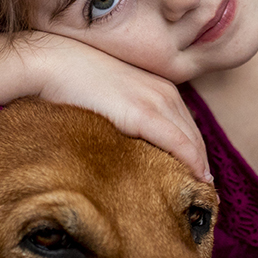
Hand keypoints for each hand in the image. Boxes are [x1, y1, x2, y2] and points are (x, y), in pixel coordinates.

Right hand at [0, 31, 209, 181]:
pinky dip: (191, 164)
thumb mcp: (111, 101)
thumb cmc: (73, 86)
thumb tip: (128, 147)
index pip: (186, 127)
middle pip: (195, 136)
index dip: (194, 154)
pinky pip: (180, 144)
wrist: (53, 64)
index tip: (195, 177)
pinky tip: (196, 182)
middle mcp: (166, 92)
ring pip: (192, 142)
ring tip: (200, 194)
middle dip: (200, 163)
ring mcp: (157, 101)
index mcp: (159, 88)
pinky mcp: (145, 114)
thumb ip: (126, 119)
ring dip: (198, 167)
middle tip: (204, 193)